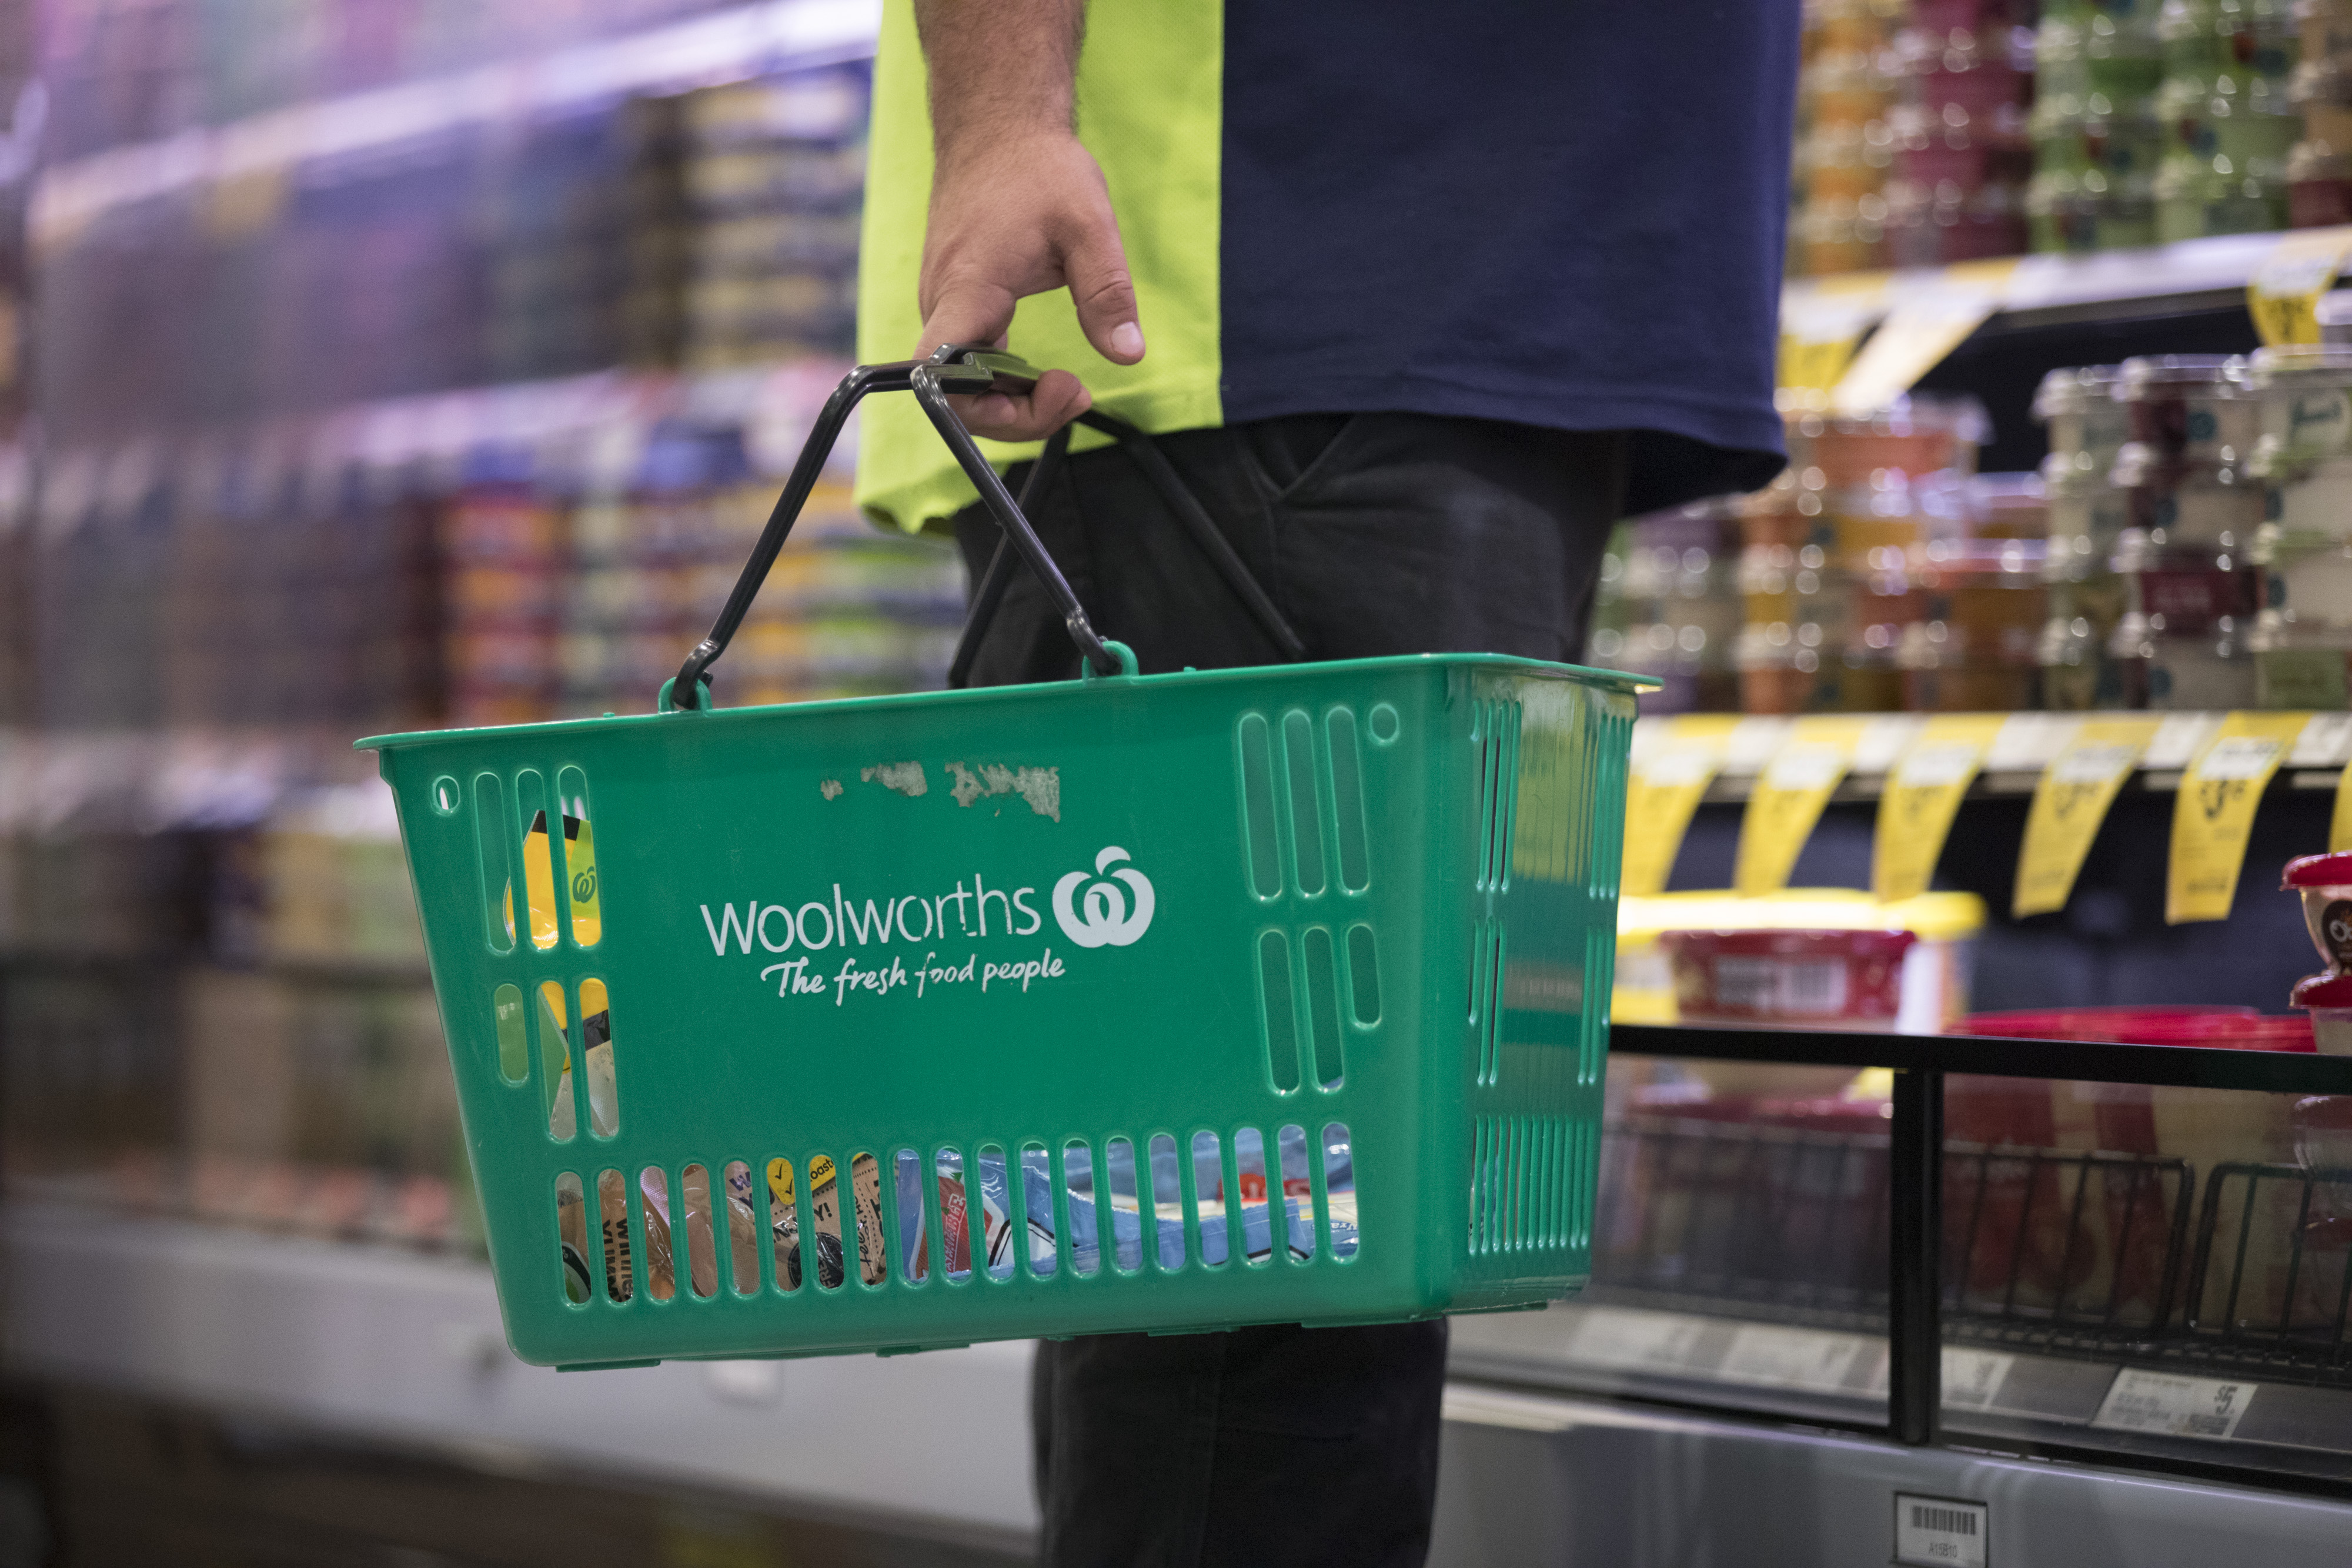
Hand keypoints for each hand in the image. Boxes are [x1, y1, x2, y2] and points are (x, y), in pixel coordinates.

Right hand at [918, 129, 1144, 441]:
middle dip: (1020, 415)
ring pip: (964, 386)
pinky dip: (1005, 379)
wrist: (996, 127)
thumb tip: (1128, 353)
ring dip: (1015, 400)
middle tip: (1077, 392)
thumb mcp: (1089, 225)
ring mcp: (942, 307)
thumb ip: (1107, 292)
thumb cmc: (1037, 168)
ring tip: (1068, 383)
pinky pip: (969, 364)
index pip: (944, 379)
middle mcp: (941, 305)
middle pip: (960, 398)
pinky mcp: (953, 305)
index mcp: (966, 290)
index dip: (992, 410)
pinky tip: (1040, 369)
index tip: (1053, 388)